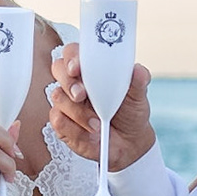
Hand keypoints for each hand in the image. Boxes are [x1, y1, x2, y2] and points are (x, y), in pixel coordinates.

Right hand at [47, 43, 155, 170]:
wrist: (129, 143)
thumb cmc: (130, 114)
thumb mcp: (138, 97)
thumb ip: (138, 81)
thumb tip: (138, 70)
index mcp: (91, 69)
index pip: (73, 52)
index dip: (72, 57)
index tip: (77, 67)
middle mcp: (75, 83)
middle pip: (58, 69)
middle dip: (69, 82)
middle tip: (82, 95)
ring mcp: (66, 102)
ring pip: (58, 97)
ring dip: (78, 112)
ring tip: (97, 123)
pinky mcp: (62, 123)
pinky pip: (58, 120)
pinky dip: (75, 128)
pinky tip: (89, 133)